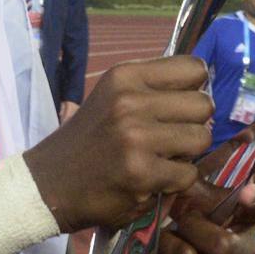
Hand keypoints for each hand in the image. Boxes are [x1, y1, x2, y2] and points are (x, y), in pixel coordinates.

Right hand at [25, 56, 211, 234]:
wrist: (48, 185)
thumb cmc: (87, 142)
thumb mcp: (112, 98)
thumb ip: (153, 90)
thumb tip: (206, 93)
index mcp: (124, 76)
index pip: (194, 68)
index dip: (194, 90)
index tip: (179, 107)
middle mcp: (130, 101)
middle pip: (204, 105)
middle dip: (194, 125)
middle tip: (170, 138)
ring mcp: (136, 138)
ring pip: (201, 139)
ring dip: (186, 155)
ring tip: (159, 159)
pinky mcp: (141, 173)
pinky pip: (187, 174)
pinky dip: (174, 183)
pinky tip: (150, 181)